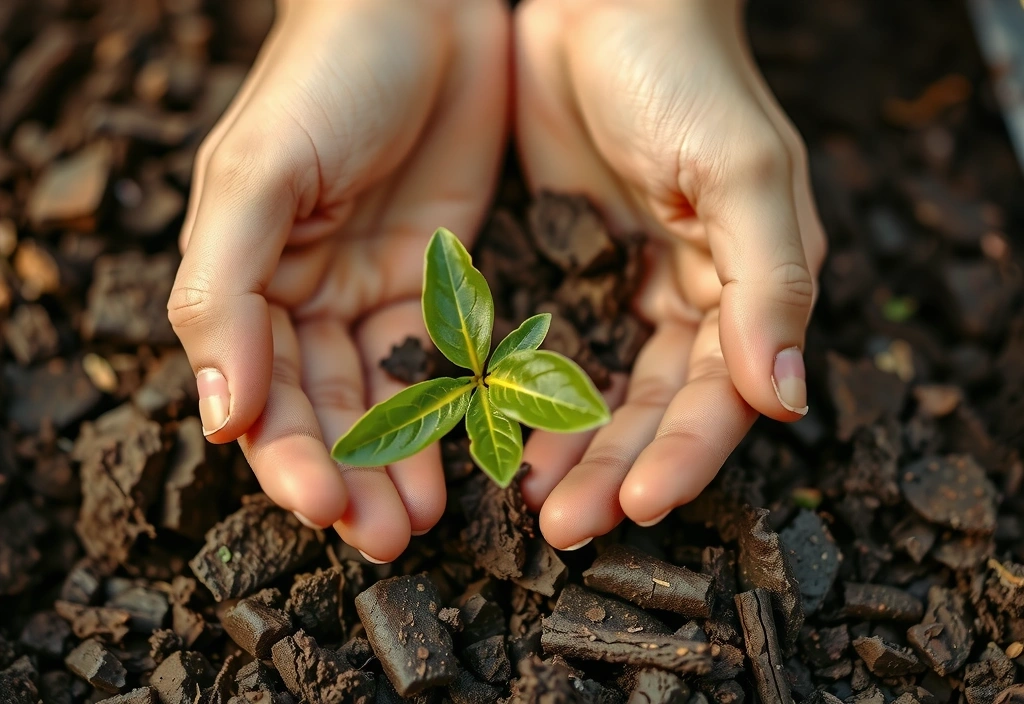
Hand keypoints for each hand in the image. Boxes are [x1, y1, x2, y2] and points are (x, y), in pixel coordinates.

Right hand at [168, 0, 509, 561]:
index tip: (323, 510)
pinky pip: (440, 363)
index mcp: (247, 278)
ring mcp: (373, 292)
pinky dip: (448, 414)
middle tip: (385, 538)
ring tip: (421, 519)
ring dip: (397, 463)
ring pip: (381, 400)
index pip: (258, 391)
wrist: (424, 8)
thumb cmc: (326, 77)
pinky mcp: (439, 282)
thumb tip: (218, 415)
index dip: (286, 456)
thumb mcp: (257, 174)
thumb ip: (223, 290)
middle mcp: (304, 296)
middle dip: (348, 478)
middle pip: (321, 410)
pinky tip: (463, 460)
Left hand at [514, 0, 825, 547]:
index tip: (640, 507)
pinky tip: (495, 435)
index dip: (686, 455)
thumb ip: (769, 283)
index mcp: (744, 288)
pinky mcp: (561, 271)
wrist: (601, 4)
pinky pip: (542, 351)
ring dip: (567, 451)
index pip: (721, 396)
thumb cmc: (684, 74)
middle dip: (614, 472)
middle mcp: (686, 303)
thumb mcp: (741, 170)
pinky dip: (523, 398)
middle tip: (565, 528)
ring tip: (527, 504)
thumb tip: (790, 396)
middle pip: (653, 411)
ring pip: (597, 395)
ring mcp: (619, 291)